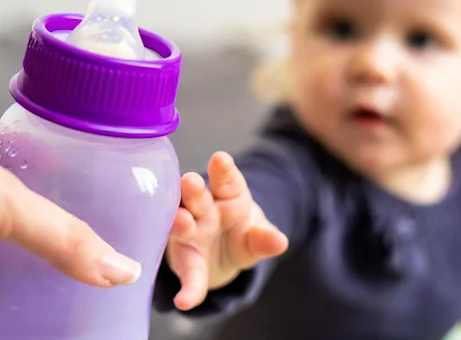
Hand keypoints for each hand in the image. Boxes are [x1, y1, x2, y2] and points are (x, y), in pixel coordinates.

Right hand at [165, 151, 288, 309]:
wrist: (223, 256)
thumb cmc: (240, 233)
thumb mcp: (257, 235)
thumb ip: (265, 238)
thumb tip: (281, 241)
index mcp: (227, 195)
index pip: (226, 179)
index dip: (223, 169)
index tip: (221, 159)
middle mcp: (203, 208)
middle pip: (197, 196)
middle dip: (194, 189)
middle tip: (191, 181)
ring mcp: (189, 231)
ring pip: (182, 223)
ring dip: (179, 222)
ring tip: (181, 222)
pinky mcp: (186, 261)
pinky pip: (188, 274)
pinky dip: (188, 288)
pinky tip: (185, 301)